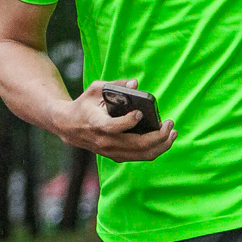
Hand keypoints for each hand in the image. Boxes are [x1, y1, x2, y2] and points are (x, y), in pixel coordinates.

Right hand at [55, 79, 176, 161]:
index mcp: (97, 124)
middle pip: (136, 145)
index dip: (128, 122)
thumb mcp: (95, 90)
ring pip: (141, 155)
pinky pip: (139, 157)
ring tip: (172, 132)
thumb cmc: (84, 105)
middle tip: (170, 124)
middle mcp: (105, 142)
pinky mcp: (116, 156)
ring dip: (161, 145)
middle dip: (158, 136)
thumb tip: (135, 84)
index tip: (139, 113)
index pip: (114, 127)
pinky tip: (164, 139)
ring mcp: (111, 151)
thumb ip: (115, 84)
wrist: (68, 126)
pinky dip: (154, 150)